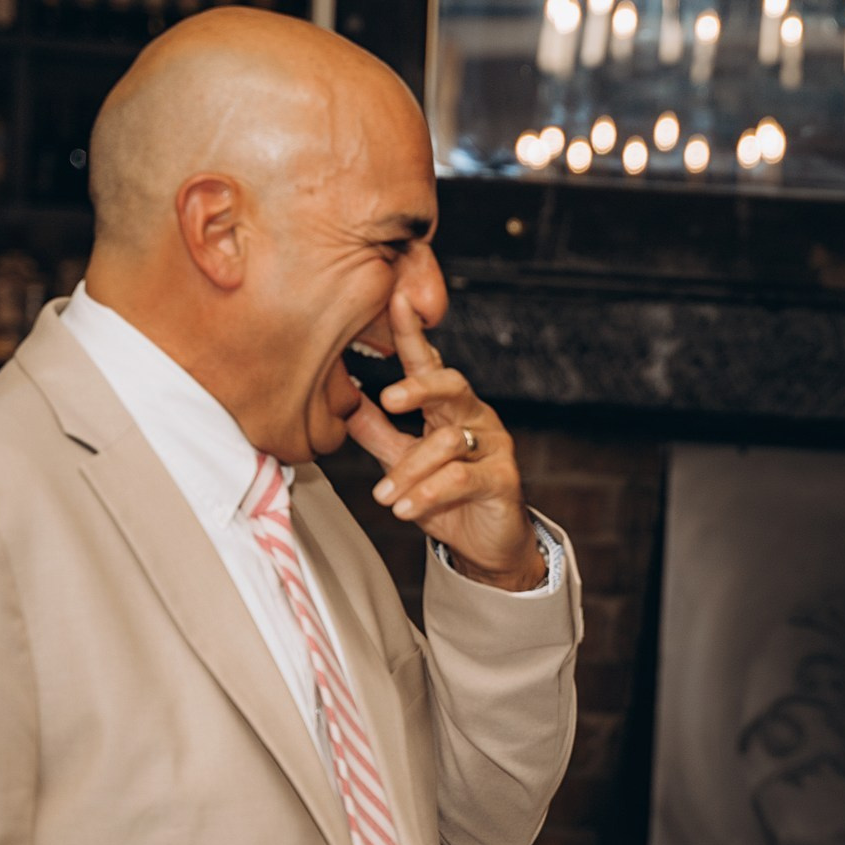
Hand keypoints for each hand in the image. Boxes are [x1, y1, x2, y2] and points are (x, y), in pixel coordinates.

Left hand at [348, 294, 544, 589]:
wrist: (486, 543)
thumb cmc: (446, 496)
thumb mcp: (402, 460)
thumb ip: (376, 431)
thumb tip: (341, 402)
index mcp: (447, 406)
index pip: (427, 363)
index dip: (413, 333)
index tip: (397, 301)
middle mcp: (474, 416)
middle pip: (450, 384)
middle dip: (419, 387)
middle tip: (389, 399)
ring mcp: (492, 445)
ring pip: (447, 442)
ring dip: (410, 471)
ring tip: (385, 497)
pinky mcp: (503, 478)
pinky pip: (462, 477)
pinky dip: (429, 493)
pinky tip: (406, 509)